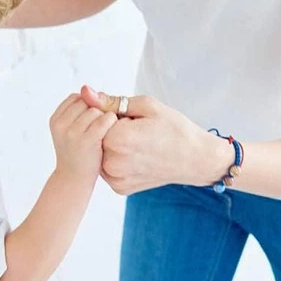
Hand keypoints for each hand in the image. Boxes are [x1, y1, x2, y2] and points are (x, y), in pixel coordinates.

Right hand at [49, 93, 118, 182]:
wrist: (74, 180)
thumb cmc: (77, 154)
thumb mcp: (70, 130)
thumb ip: (77, 111)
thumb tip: (90, 89)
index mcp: (55, 119)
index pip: (77, 97)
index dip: (88, 107)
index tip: (90, 123)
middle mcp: (61, 124)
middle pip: (87, 102)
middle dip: (96, 112)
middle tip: (96, 130)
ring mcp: (72, 132)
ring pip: (97, 110)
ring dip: (105, 119)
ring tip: (101, 135)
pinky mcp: (87, 140)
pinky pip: (105, 120)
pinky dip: (111, 124)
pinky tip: (110, 134)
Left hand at [80, 86, 232, 194]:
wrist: (195, 159)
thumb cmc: (174, 128)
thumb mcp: (146, 106)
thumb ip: (111, 101)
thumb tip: (85, 92)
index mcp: (118, 139)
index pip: (100, 119)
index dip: (117, 116)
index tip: (136, 122)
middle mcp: (113, 163)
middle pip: (99, 138)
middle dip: (113, 132)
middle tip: (139, 135)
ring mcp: (116, 179)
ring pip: (102, 154)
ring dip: (113, 147)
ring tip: (139, 146)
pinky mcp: (120, 188)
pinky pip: (109, 169)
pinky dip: (118, 161)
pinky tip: (138, 158)